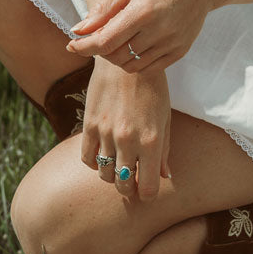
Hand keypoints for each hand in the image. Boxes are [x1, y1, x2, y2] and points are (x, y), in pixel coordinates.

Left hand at [66, 0, 215, 73]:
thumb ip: (104, 9)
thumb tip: (78, 30)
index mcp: (143, 11)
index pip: (105, 41)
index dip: (83, 47)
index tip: (71, 45)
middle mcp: (158, 31)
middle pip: (116, 56)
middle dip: (100, 50)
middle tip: (98, 36)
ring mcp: (171, 43)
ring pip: (131, 66)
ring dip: (116, 58)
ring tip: (117, 40)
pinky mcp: (180, 51)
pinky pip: (149, 68)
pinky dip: (135, 62)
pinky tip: (133, 47)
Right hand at [81, 57, 170, 200]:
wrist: (125, 60)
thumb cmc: (152, 88)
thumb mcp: (165, 117)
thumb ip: (164, 149)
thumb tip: (164, 176)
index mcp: (152, 140)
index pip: (147, 188)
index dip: (147, 194)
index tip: (147, 189)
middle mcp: (128, 141)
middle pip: (123, 185)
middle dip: (128, 187)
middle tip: (131, 180)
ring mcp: (106, 134)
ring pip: (104, 174)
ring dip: (112, 175)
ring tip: (118, 165)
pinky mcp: (90, 125)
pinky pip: (87, 158)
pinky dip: (94, 163)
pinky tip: (103, 154)